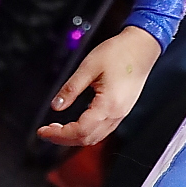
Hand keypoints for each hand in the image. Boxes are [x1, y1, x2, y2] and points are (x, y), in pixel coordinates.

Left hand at [37, 26, 161, 145]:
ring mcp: (121, 114)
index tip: (43, 131)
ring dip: (75, 137)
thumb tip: (56, 105)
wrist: (141, 47)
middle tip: (46, 131)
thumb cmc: (119, 53)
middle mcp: (116, 114)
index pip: (80, 131)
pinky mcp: (122, 110)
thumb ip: (71, 88)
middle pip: (87, 139)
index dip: (59, 135)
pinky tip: (76, 124)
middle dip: (64, 139)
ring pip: (95, 137)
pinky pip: (102, 129)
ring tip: (57, 129)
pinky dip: (86, 132)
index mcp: (108, 105)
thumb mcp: (88, 67)